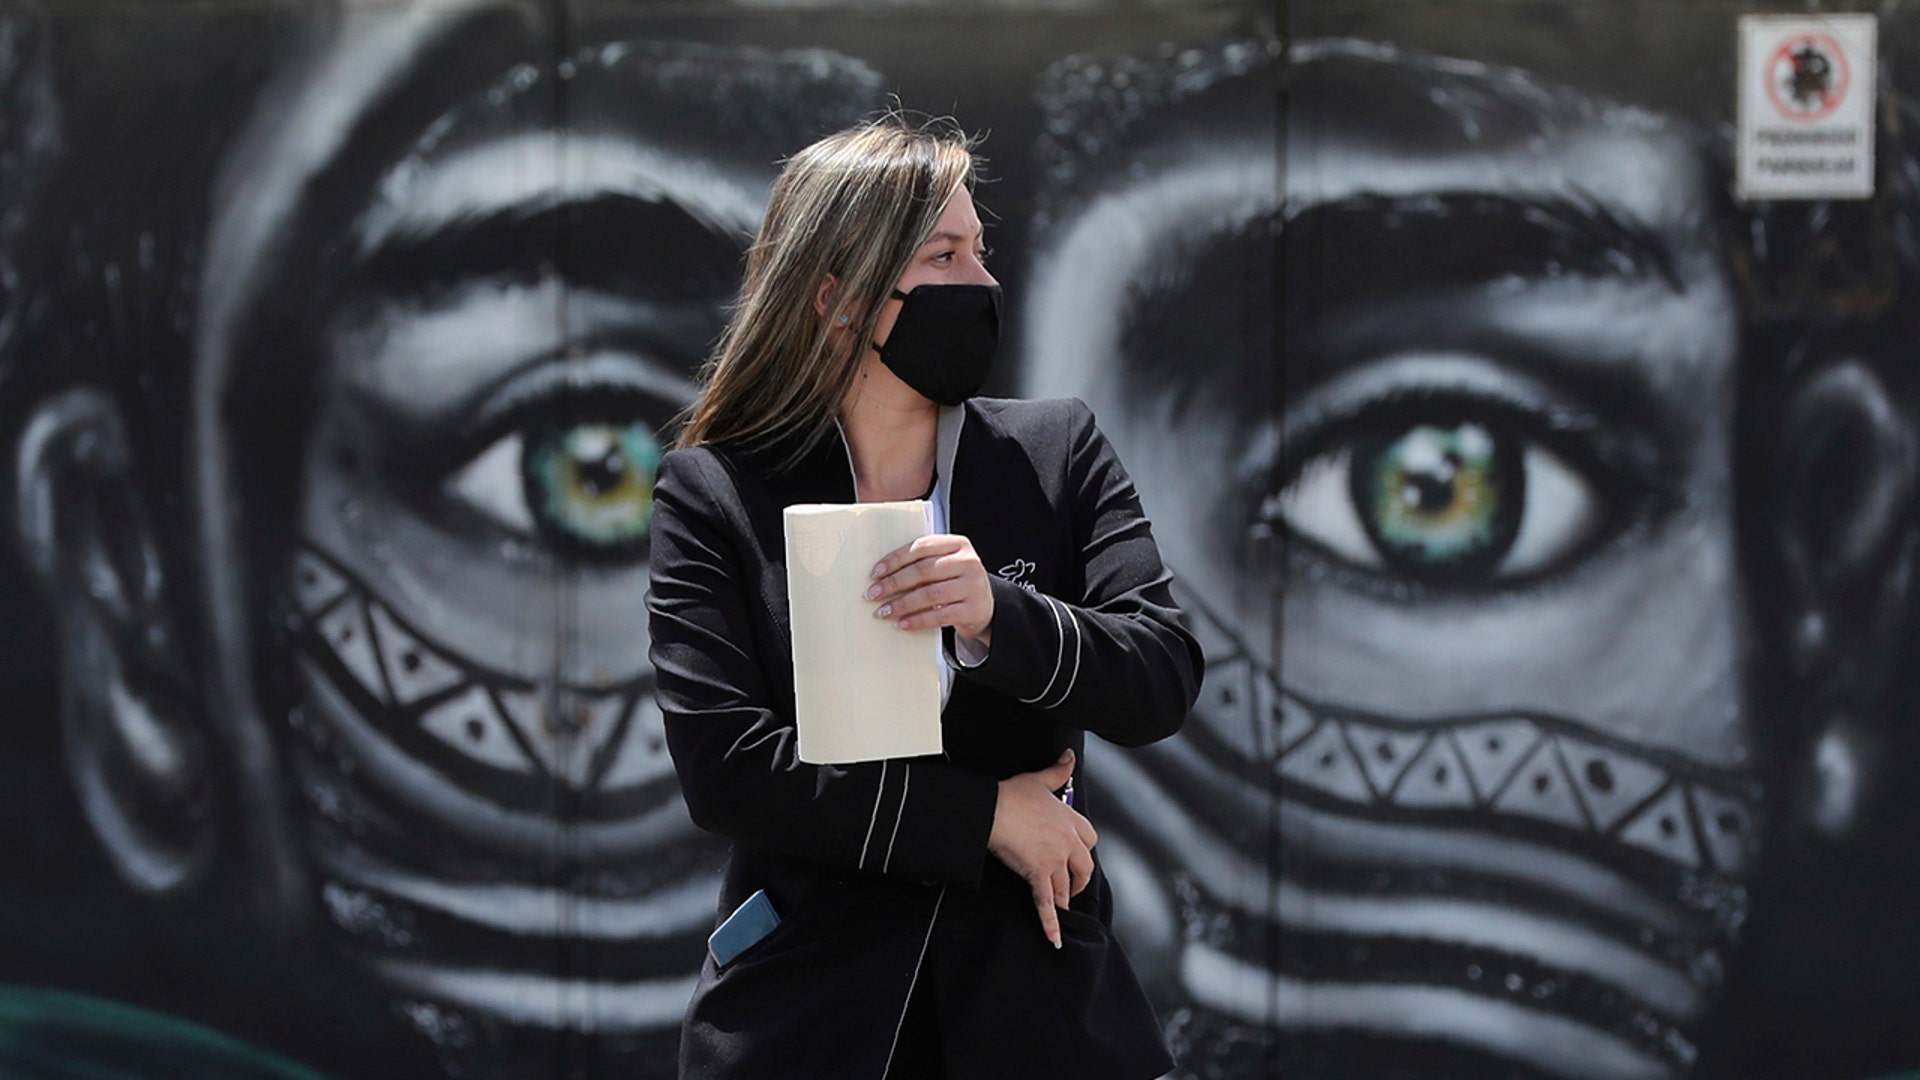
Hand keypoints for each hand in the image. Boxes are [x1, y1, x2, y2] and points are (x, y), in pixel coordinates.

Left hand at [867, 533, 993, 646]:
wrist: (986, 606)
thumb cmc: (956, 582)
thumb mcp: (946, 564)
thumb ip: (922, 563)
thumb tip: (882, 576)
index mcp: (958, 544)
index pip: (921, 547)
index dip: (895, 559)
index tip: (875, 573)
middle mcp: (968, 562)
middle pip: (923, 571)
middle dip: (893, 583)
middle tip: (873, 594)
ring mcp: (972, 586)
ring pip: (929, 594)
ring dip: (902, 605)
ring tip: (884, 612)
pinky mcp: (972, 610)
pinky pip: (939, 616)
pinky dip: (917, 621)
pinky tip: (902, 624)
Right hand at [987, 750, 1096, 948]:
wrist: (992, 809)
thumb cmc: (1011, 794)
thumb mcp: (1039, 780)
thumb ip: (1058, 771)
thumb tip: (1070, 756)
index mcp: (1071, 820)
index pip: (1090, 840)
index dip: (1083, 852)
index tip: (1077, 858)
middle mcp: (1068, 841)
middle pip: (1084, 868)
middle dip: (1078, 880)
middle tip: (1070, 888)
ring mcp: (1055, 860)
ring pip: (1065, 886)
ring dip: (1063, 900)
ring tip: (1060, 911)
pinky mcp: (1038, 874)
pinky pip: (1047, 902)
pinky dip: (1050, 923)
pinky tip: (1054, 938)